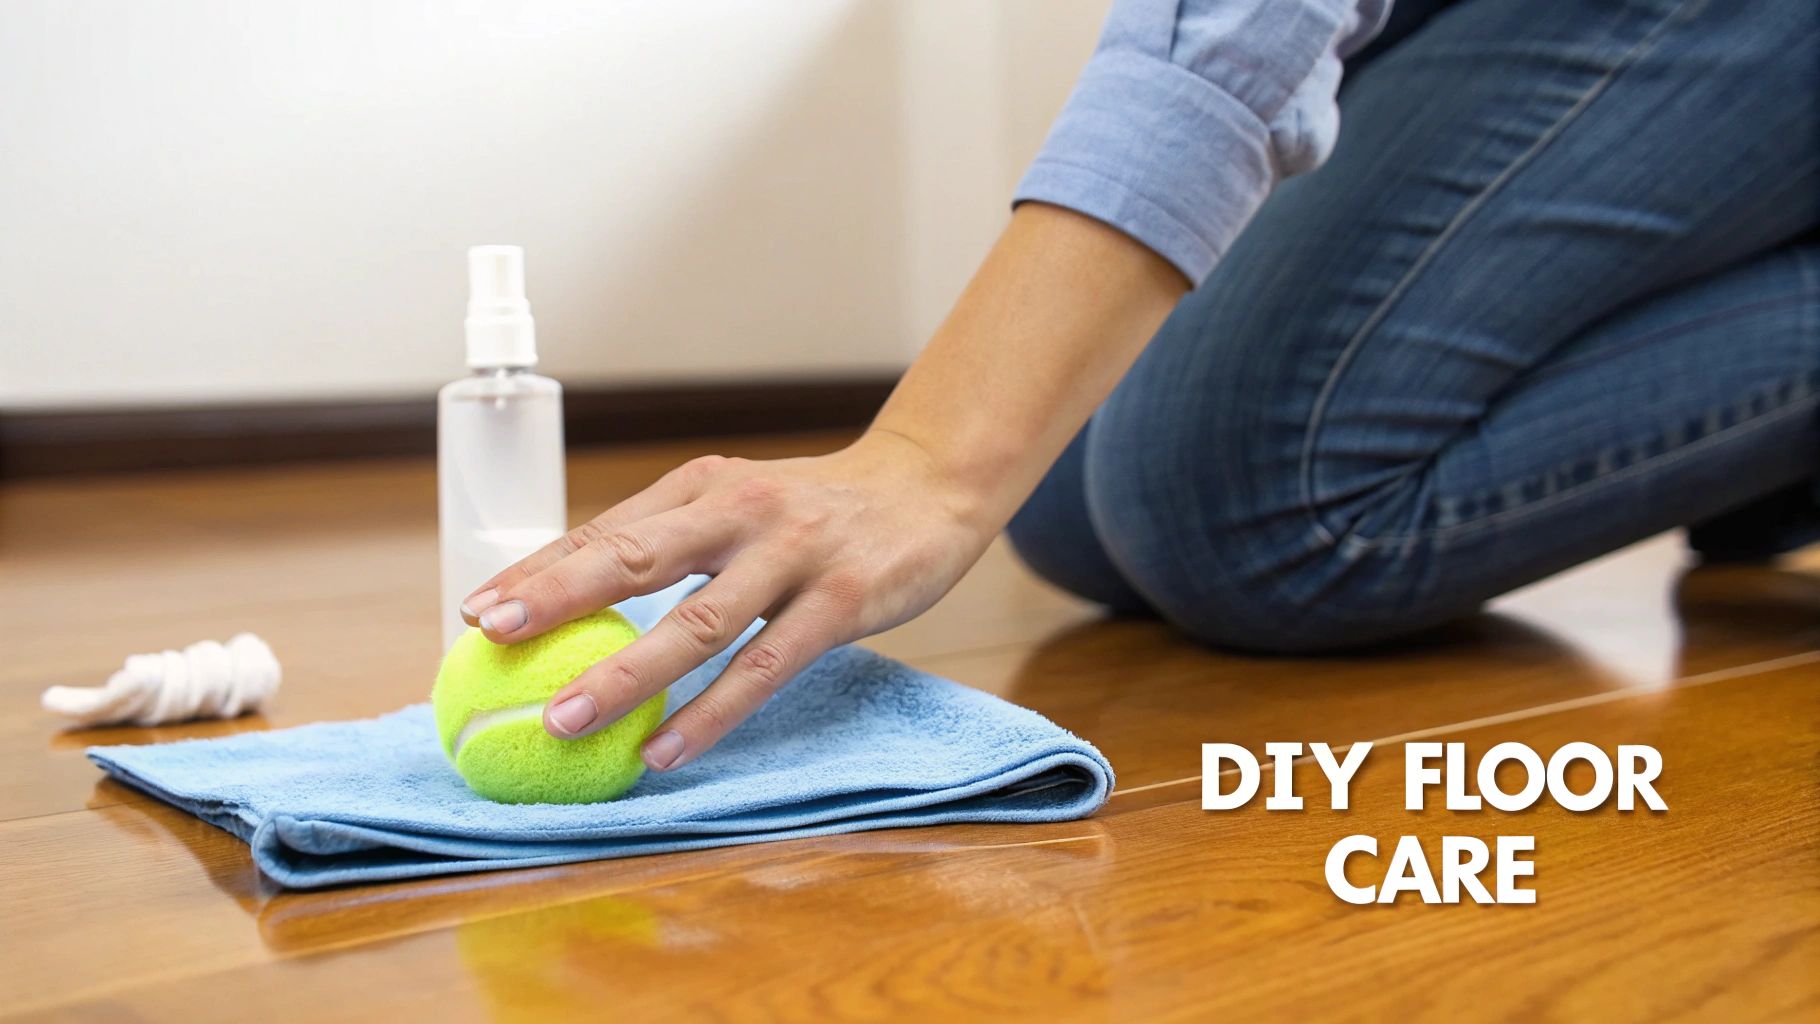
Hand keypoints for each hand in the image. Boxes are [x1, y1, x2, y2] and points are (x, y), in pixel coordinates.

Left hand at [459, 430, 994, 770]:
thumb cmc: (818, 508)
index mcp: (705, 487)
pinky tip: (668, 747)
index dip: (540, 570)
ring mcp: (794, 553)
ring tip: (565, 720)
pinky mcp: (843, 599)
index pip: (608, 531)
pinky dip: (714, 710)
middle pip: (636, 557)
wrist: (931, 486)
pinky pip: (767, 665)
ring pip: (699, 621)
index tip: (477, 612)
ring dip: (627, 674)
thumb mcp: (741, 504)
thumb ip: (673, 540)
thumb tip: (576, 595)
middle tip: (492, 638)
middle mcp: (741, 510)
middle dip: (558, 598)